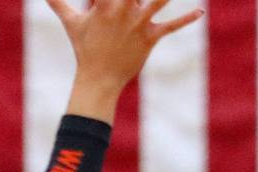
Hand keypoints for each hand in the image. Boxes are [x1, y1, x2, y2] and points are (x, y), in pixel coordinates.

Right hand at [47, 0, 202, 120]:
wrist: (99, 78)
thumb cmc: (84, 48)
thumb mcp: (70, 21)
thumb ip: (57, 2)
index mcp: (104, 3)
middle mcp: (123, 10)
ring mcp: (138, 24)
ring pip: (158, 0)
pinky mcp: (150, 38)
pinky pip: (171, 27)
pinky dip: (186, 20)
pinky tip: (200, 12)